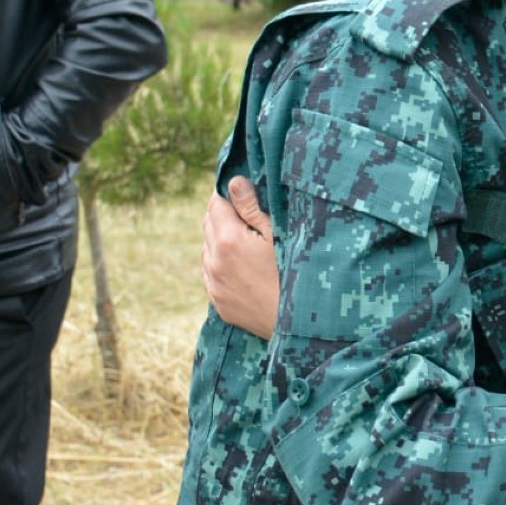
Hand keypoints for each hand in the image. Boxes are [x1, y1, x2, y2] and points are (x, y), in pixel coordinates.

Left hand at [201, 176, 280, 338]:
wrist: (298, 322)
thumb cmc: (296, 272)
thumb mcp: (279, 234)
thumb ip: (251, 207)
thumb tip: (233, 181)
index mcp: (228, 239)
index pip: (214, 203)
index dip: (229, 196)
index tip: (244, 197)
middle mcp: (214, 261)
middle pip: (207, 223)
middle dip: (223, 215)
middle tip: (249, 218)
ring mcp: (214, 284)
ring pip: (207, 249)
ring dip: (221, 241)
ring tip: (250, 245)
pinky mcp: (218, 301)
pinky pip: (211, 273)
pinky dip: (221, 264)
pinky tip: (245, 267)